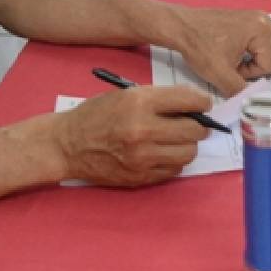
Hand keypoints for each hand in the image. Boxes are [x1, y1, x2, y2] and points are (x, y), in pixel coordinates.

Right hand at [56, 85, 209, 185]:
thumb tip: (194, 105)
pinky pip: (174, 170)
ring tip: (176, 138)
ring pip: (188, 153)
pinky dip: (173, 160)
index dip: (202, 102)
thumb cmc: (97, 114)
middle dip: (198, 125)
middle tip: (193, 123)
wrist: (67, 145)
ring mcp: (142, 157)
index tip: (203, 104)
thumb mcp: (126, 94)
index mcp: (139, 103)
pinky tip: (162, 152)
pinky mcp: (140, 177)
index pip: (189, 101)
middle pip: (194, 130)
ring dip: (187, 145)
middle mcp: (143, 130)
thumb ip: (160, 98)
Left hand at [172, 6, 270, 95]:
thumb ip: (240, 90)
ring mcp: (259, 16)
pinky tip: (252, 50)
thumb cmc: (200, 47)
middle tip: (252, 69)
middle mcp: (264, 21)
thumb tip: (252, 100)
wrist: (182, 26)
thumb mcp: (218, 74)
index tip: (236, 71)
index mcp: (259, 32)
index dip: (255, 73)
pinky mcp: (252, 16)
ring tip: (255, 60)